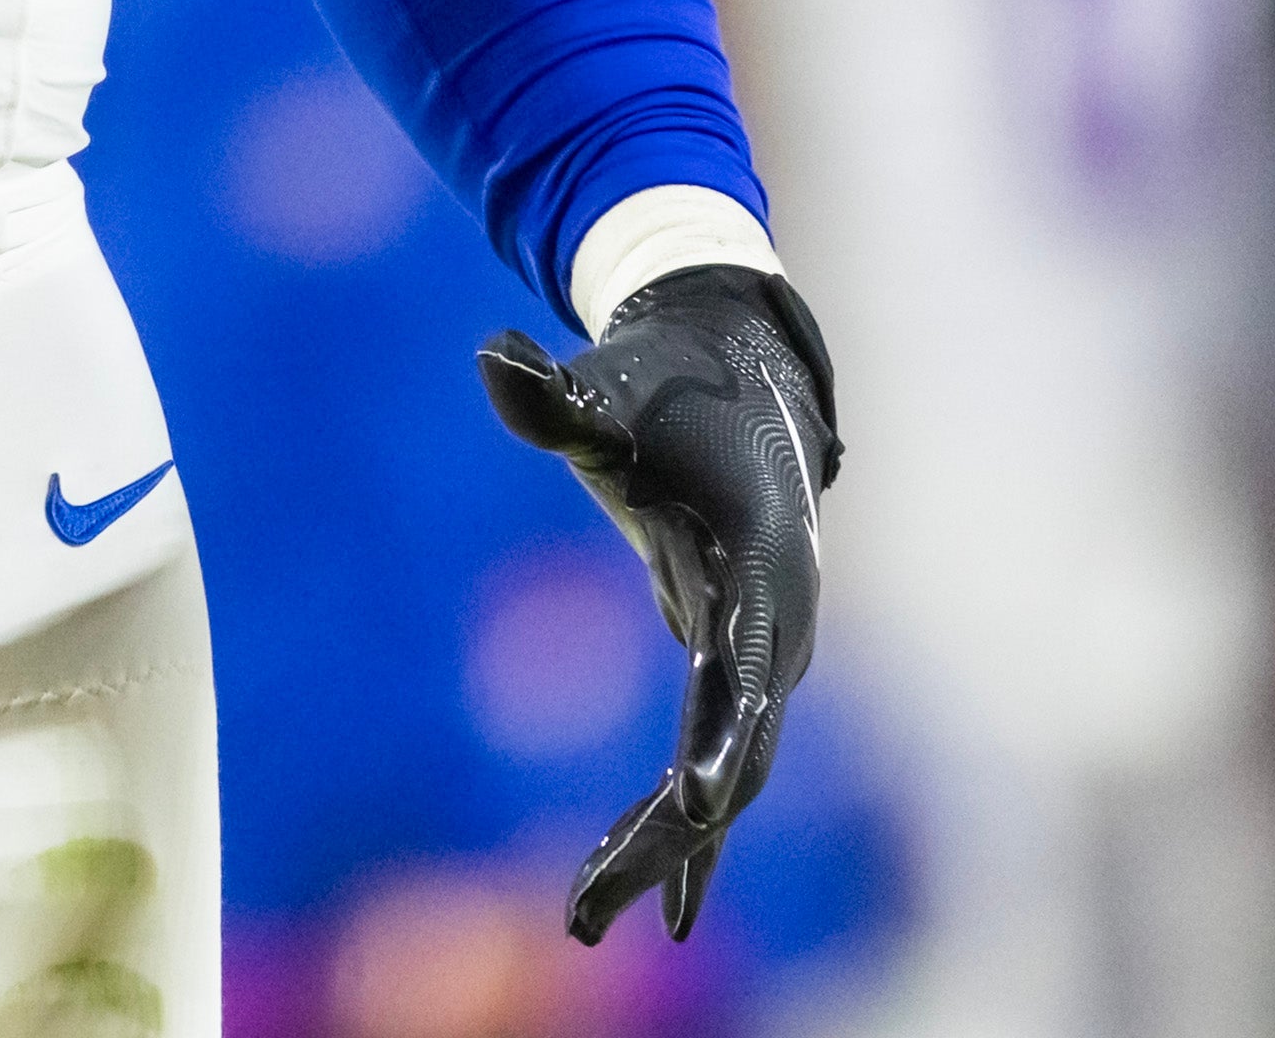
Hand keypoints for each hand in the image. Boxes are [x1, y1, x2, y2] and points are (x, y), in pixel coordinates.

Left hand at [477, 267, 837, 947]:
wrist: (742, 378)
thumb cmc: (669, 383)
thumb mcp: (609, 393)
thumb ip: (552, 395)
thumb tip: (491, 355)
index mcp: (766, 555)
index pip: (753, 659)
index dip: (728, 732)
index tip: (700, 805)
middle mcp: (784, 620)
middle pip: (735, 748)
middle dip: (670, 836)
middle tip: (586, 913)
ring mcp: (770, 652)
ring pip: (726, 774)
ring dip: (664, 850)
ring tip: (584, 918)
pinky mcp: (741, 668)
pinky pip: (712, 760)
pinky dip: (671, 820)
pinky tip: (631, 884)